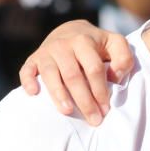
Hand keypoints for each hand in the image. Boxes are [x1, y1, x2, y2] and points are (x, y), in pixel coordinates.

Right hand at [18, 20, 133, 124]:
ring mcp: (46, 52)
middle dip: (84, 100)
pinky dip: (27, 81)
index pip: (93, 69)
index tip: (106, 108)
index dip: (100, 90)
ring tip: (68, 111)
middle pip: (73, 75)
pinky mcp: (33, 59)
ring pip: (50, 74)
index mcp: (84, 41)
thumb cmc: (97, 44)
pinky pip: (26, 70)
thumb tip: (113, 78)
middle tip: (93, 119)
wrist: (71, 31)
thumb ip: (123, 58)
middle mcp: (63, 45)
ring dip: (58, 94)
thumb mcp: (116, 44)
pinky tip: (34, 93)